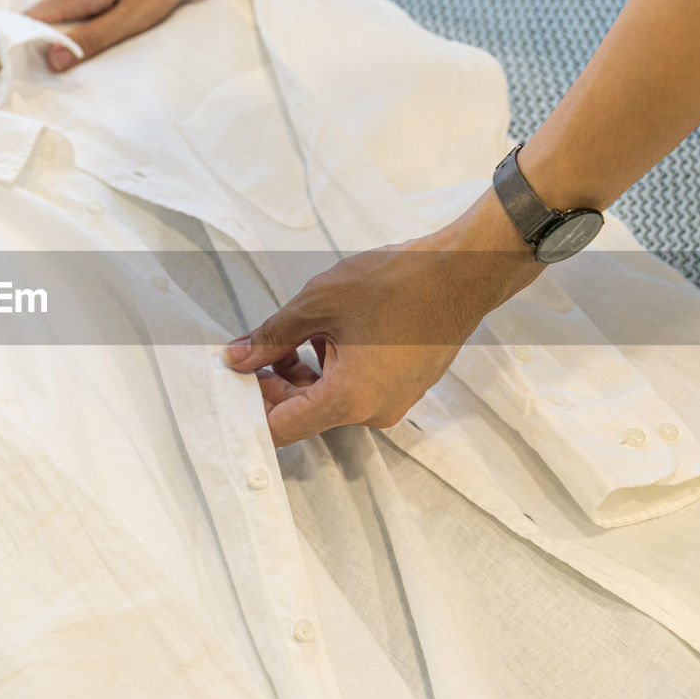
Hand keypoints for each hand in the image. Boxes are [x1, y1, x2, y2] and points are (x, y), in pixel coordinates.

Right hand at [25, 0, 210, 71]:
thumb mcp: (131, 17)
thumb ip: (92, 38)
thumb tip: (53, 61)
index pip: (30, 20)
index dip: (25, 45)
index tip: (32, 69)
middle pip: (48, 17)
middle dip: (55, 44)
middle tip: (72, 70)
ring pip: (70, 9)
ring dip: (78, 30)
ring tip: (98, 49)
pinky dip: (93, 15)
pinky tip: (114, 23)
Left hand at [224, 194, 543, 444]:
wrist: (465, 270)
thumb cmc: (399, 283)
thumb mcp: (319, 303)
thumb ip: (271, 336)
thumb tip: (237, 357)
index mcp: (350, 400)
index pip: (280, 428)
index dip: (250, 406)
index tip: (234, 379)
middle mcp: (372, 413)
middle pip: (302, 414)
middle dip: (272, 383)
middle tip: (254, 347)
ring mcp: (391, 402)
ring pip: (326, 399)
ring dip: (300, 372)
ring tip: (293, 331)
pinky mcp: (402, 387)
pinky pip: (353, 389)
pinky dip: (330, 367)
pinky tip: (325, 332)